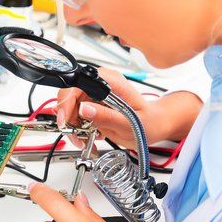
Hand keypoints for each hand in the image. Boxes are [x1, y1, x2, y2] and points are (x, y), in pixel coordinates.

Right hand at [56, 67, 200, 148]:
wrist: (155, 125)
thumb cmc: (149, 121)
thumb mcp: (130, 123)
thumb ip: (107, 116)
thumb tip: (85, 109)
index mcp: (109, 81)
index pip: (77, 83)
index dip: (67, 101)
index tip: (66, 120)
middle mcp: (99, 85)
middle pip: (68, 96)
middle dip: (68, 118)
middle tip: (77, 135)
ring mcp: (94, 95)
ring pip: (69, 109)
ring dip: (73, 128)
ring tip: (85, 140)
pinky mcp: (92, 106)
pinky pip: (75, 117)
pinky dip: (78, 130)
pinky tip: (89, 137)